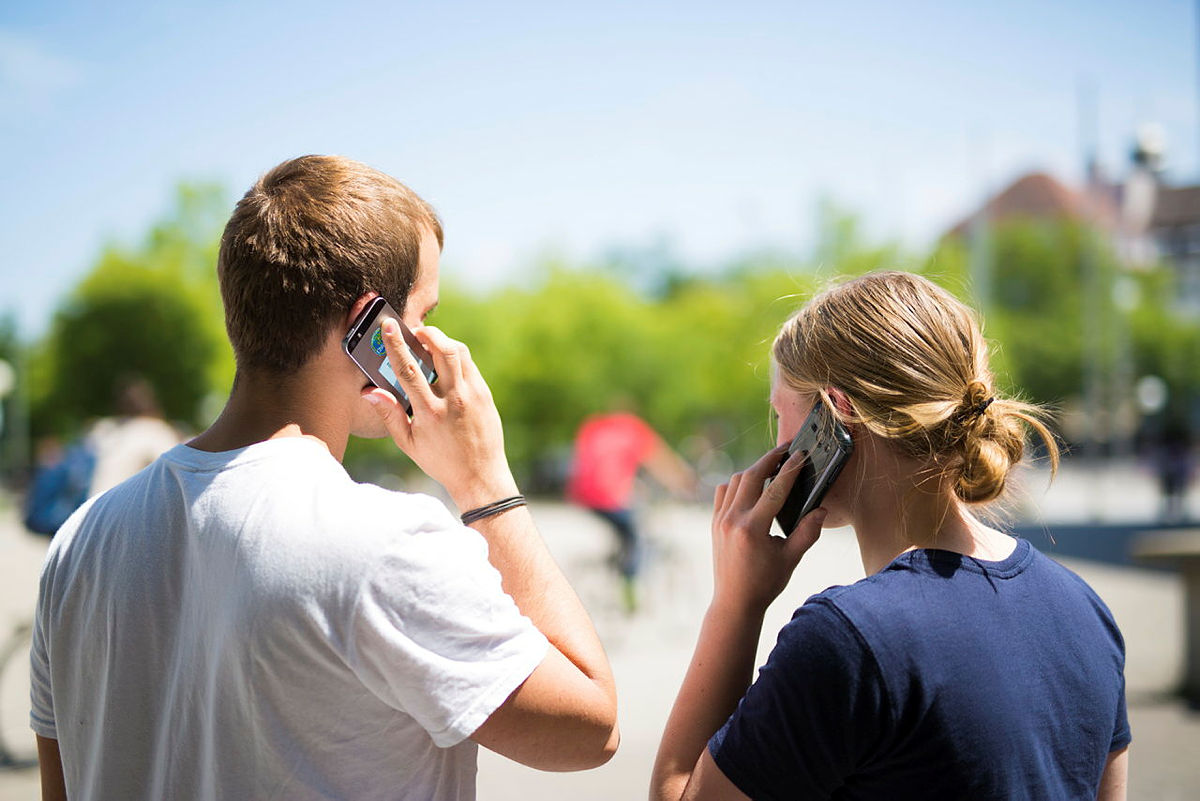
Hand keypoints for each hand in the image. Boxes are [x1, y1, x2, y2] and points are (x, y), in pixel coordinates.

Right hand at [364, 320, 517, 508]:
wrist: (480, 475)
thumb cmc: (440, 461)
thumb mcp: (408, 443)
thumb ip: (389, 415)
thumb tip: (369, 392)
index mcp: (430, 412)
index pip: (409, 370)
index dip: (397, 344)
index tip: (389, 326)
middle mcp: (454, 399)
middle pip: (443, 350)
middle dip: (428, 333)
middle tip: (416, 331)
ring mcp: (474, 394)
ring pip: (460, 352)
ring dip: (443, 341)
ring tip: (429, 343)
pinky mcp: (486, 394)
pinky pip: (469, 365)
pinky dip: (456, 357)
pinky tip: (445, 363)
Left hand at [710, 445, 826, 614]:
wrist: (735, 602)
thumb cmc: (765, 583)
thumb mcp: (791, 559)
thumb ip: (807, 532)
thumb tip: (821, 509)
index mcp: (753, 528)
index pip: (775, 489)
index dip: (791, 469)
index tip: (801, 454)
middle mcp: (732, 520)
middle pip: (751, 476)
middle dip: (769, 459)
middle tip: (786, 450)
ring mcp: (719, 520)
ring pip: (734, 481)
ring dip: (753, 470)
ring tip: (771, 466)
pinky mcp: (714, 523)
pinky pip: (723, 492)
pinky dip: (736, 483)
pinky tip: (750, 485)